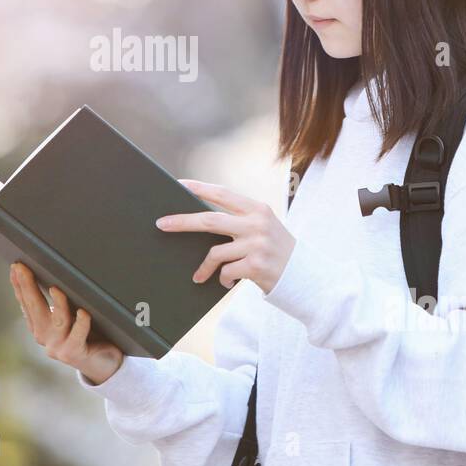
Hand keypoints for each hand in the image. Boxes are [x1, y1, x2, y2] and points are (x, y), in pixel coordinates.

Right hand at [10, 261, 124, 385]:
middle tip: (23, 268)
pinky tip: (83, 313)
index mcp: (39, 326)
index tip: (16, 266)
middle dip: (28, 286)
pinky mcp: (74, 353)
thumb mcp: (67, 316)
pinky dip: (81, 323)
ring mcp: (58, 346)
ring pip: (58, 321)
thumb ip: (57, 302)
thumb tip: (53, 275)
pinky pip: (78, 335)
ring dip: (58, 304)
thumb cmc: (86, 333)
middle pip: (35, 308)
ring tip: (56, 289)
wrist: (102, 364)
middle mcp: (44, 336)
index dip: (19, 285)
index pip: (26, 302)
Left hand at [156, 179, 295, 293]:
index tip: (179, 184)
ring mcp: (257, 244)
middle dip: (182, 222)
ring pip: (215, 252)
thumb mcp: (264, 226)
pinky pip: (225, 271)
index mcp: (257, 208)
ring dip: (206, 267)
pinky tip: (228, 281)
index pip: (223, 194)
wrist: (304, 276)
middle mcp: (257, 223)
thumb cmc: (276, 250)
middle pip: (210, 220)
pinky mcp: (255, 266)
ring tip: (201, 275)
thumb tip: (200, 220)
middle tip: (161, 224)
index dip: (199, 188)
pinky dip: (222, 279)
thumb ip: (239, 220)